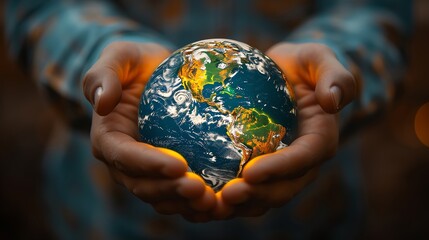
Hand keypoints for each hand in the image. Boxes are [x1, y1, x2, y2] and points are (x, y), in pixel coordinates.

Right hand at [82, 42, 215, 220]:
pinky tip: (223, 199)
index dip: (150, 165)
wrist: (155, 74)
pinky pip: (180, 191)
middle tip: (201, 191)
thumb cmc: (137, 63)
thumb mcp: (121, 56)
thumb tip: (102, 102)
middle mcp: (124, 162)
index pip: (125, 158)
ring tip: (215, 202)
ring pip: (162, 196)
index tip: (180, 164)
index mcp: (108, 139)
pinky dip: (197, 200)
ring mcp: (146, 171)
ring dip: (186, 204)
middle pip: (144, 186)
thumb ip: (103, 74)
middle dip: (171, 192)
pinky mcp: (167, 172)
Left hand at [214, 42, 357, 217]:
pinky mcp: (263, 168)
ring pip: (265, 196)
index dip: (280, 169)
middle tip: (227, 196)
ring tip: (213, 205)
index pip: (304, 158)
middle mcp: (304, 161)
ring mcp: (283, 169)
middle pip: (284, 188)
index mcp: (320, 138)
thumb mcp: (318, 58)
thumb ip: (335, 76)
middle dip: (257, 196)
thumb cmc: (302, 64)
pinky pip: (248, 188)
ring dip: (240, 205)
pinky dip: (228, 198)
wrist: (287, 75)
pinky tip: (202, 198)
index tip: (251, 173)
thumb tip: (332, 101)